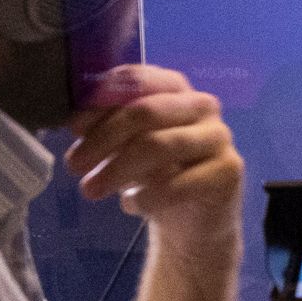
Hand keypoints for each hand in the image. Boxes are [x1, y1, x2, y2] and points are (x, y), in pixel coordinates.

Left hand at [67, 65, 241, 254]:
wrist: (193, 219)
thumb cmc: (156, 174)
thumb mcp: (124, 146)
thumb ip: (105, 128)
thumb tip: (74, 122)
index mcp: (174, 87)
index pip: (135, 80)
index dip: (100, 102)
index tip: (72, 129)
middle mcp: (201, 104)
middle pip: (145, 111)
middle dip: (103, 138)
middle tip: (73, 165)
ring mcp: (219, 136)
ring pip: (159, 144)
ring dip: (117, 169)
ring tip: (91, 190)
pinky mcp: (229, 170)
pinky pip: (180, 182)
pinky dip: (148, 196)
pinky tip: (130, 205)